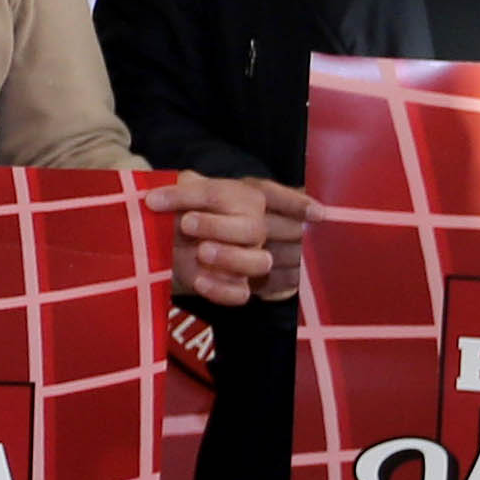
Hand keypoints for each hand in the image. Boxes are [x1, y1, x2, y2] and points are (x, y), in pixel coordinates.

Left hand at [148, 173, 309, 306]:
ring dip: (230, 257)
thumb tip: (177, 185)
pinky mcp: (238, 287)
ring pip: (258, 262)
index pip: (273, 195)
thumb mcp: (185, 196)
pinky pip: (240, 294)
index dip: (296, 202)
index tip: (316, 214)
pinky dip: (220, 289)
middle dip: (219, 225)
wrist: (164, 249)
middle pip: (254, 227)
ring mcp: (249, 258)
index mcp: (247, 200)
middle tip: (187, 222)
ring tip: (200, 251)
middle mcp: (255, 228)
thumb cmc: (180, 215)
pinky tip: (199, 280)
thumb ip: (187, 188)